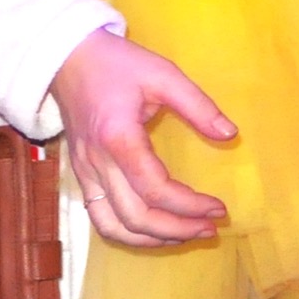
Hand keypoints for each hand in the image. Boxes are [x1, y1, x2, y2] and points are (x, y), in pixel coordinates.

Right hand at [51, 27, 234, 247]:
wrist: (68, 59)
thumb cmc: (118, 64)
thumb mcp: (163, 74)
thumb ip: (198, 105)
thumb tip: (230, 134)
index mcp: (119, 138)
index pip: (155, 189)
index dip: (190, 205)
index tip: (219, 208)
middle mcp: (98, 164)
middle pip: (136, 217)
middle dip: (177, 230)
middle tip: (210, 228)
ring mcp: (85, 173)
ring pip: (114, 226)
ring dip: (152, 239)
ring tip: (186, 235)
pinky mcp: (80, 176)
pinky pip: (100, 217)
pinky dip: (128, 232)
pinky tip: (153, 229)